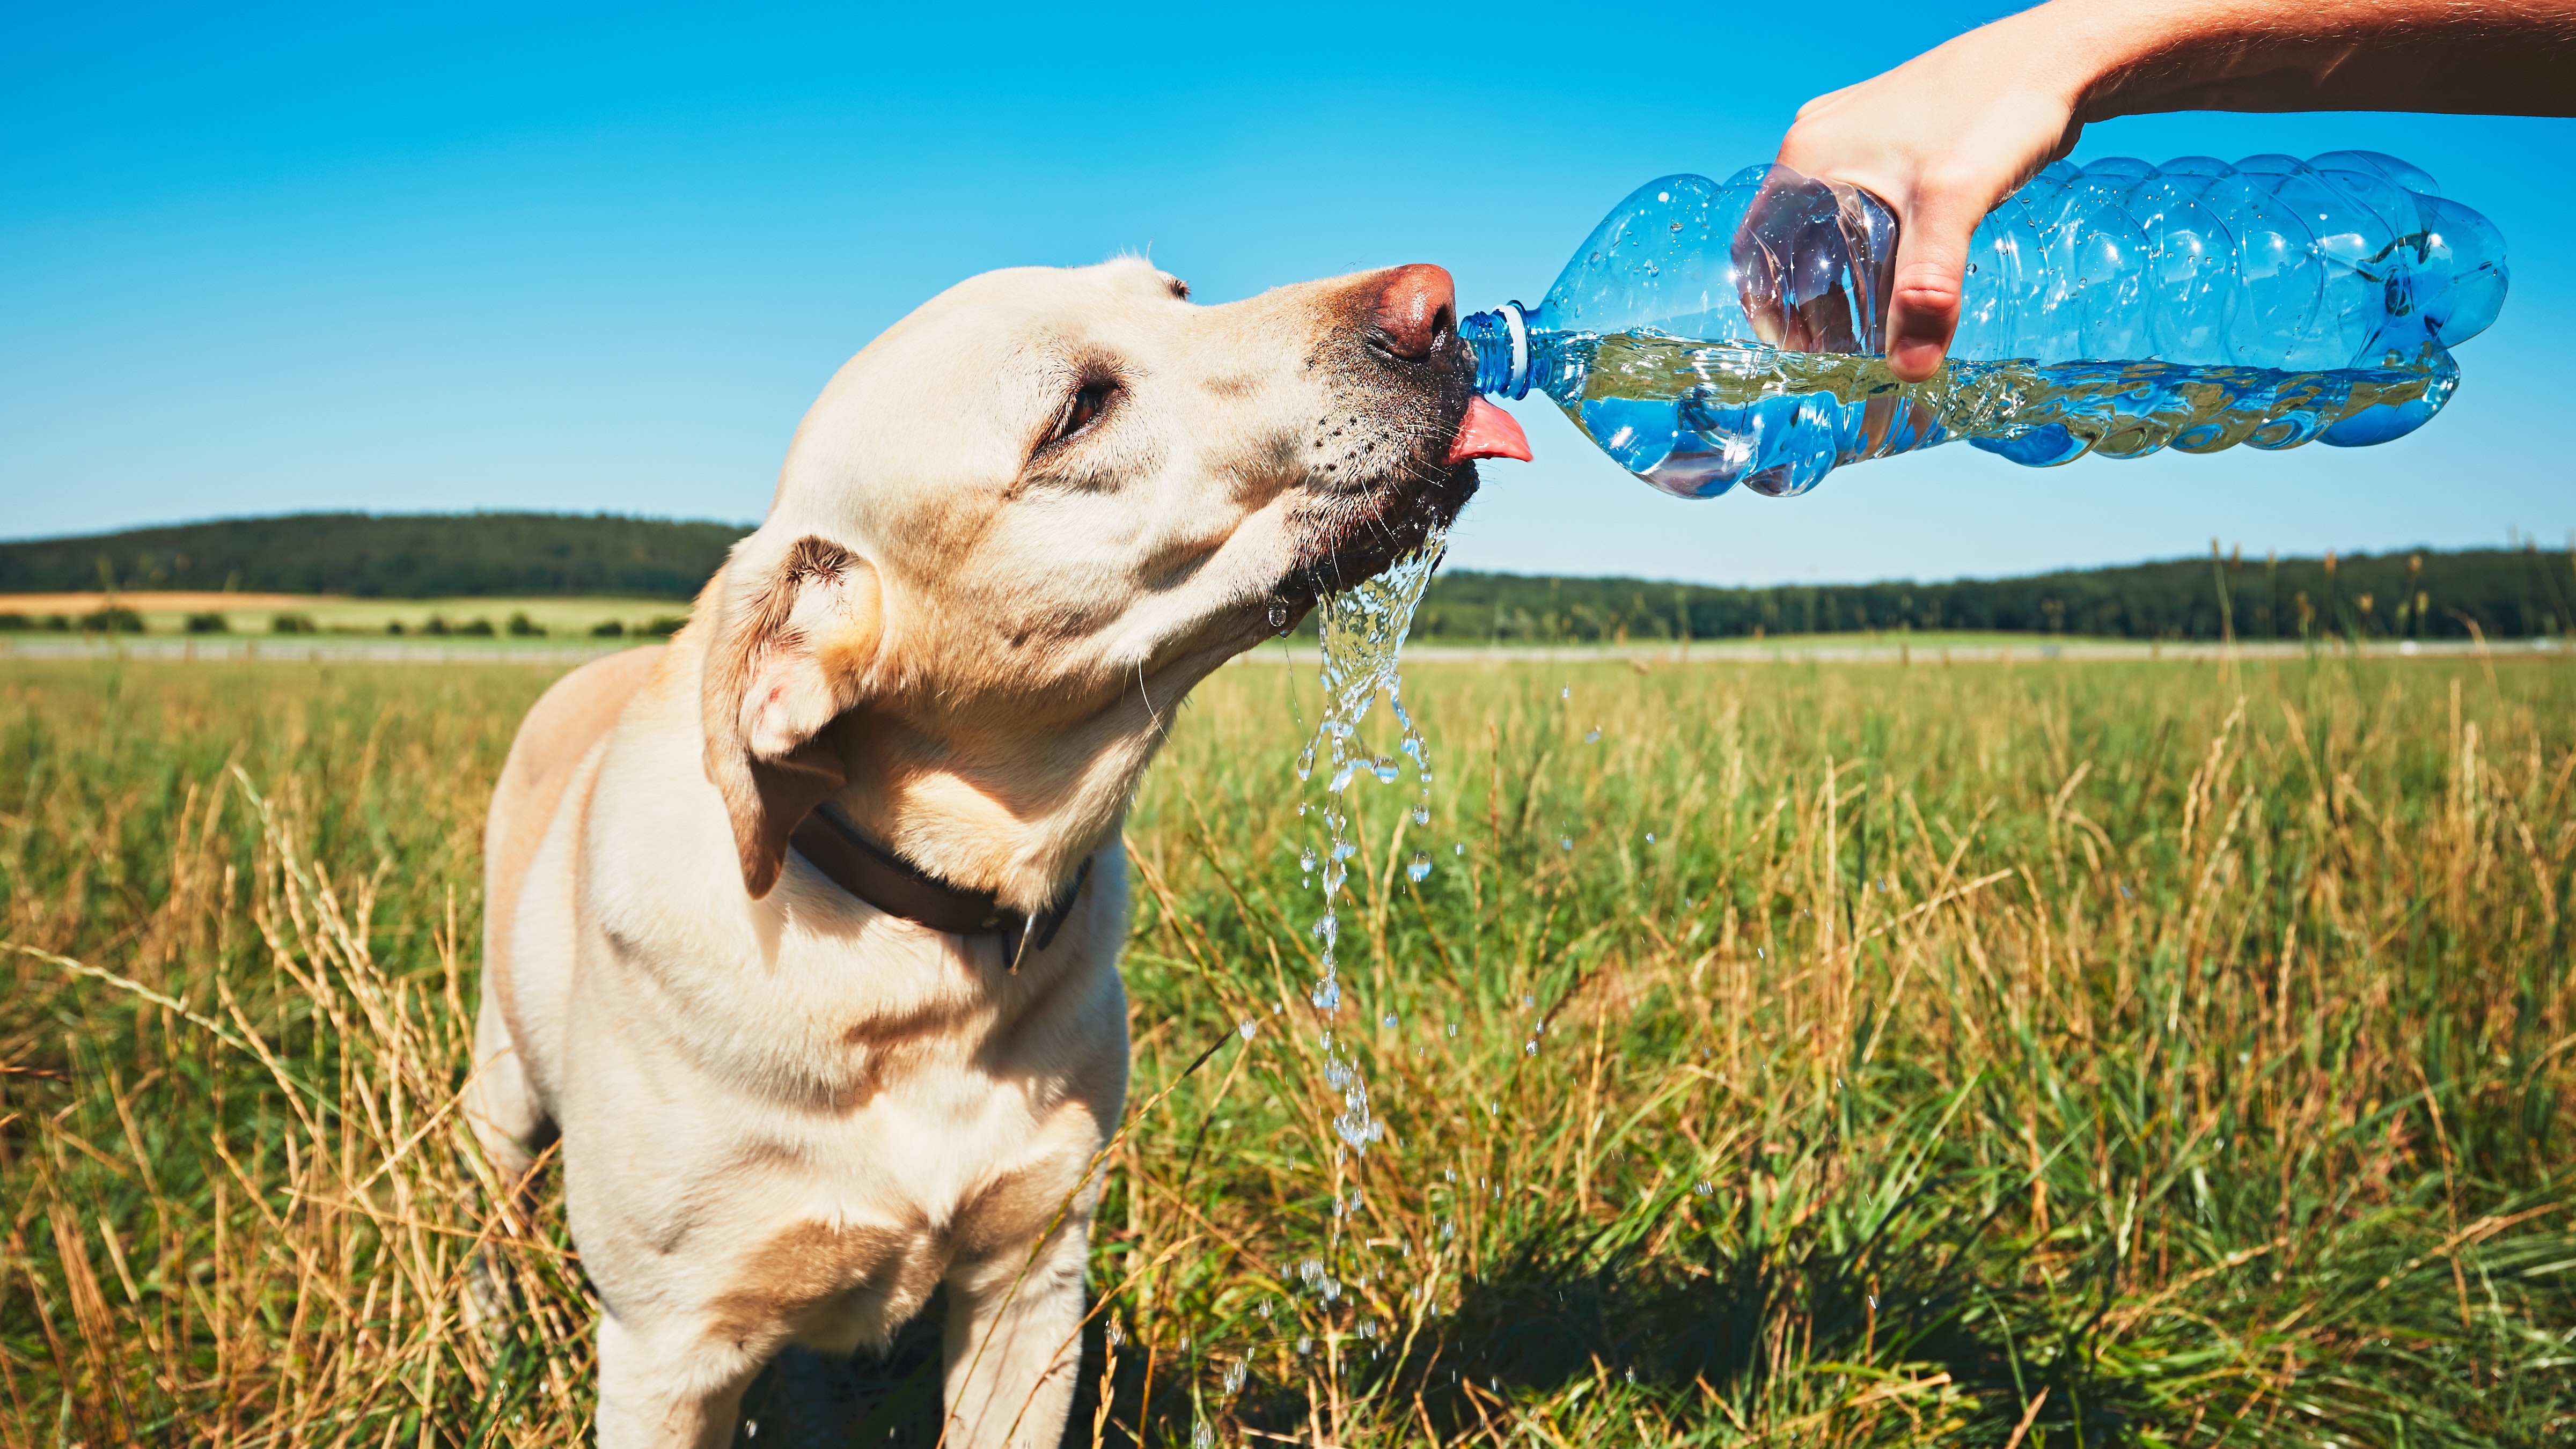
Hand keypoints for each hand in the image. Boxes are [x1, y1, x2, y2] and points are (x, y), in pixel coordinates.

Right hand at [1774, 12, 2091, 380]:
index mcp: (1808, 156)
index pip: (1758, 249)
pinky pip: (1863, 209)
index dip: (1769, 308)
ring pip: (1830, 228)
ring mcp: (1855, 139)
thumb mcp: (1954, 205)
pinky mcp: (1891, 142)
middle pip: (1793, 243)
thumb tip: (1910, 370)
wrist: (2057, 57)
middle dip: (1812, 303)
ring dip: (1845, 279)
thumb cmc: (1998, 109)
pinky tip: (1904, 279)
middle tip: (1843, 352)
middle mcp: (1821, 144)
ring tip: (1874, 327)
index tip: (1798, 355)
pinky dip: (1874, 251)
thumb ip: (1927, 289)